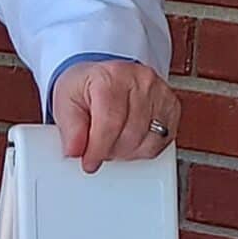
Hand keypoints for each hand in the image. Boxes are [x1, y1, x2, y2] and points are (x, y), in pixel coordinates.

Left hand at [50, 61, 178, 172]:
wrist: (103, 77)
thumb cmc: (86, 88)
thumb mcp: (65, 103)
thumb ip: (70, 128)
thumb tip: (75, 151)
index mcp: (112, 77)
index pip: (110, 123)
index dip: (99, 149)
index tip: (89, 161)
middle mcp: (141, 81)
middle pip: (131, 135)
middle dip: (111, 151)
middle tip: (98, 149)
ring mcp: (160, 93)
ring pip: (148, 142)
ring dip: (127, 152)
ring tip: (113, 143)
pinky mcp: (172, 106)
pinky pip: (161, 142)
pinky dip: (144, 149)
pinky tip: (130, 140)